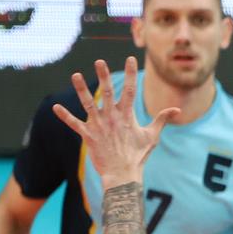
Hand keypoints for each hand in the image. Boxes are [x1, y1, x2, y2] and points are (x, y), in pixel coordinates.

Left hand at [52, 57, 176, 183]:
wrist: (123, 174)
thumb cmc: (138, 156)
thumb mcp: (152, 136)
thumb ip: (162, 120)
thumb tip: (177, 110)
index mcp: (127, 116)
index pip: (131, 90)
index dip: (131, 73)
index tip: (130, 59)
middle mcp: (112, 117)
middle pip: (108, 92)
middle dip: (104, 75)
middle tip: (99, 61)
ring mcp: (99, 126)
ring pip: (88, 104)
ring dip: (81, 89)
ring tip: (75, 75)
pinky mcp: (88, 136)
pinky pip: (74, 124)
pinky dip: (65, 116)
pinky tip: (55, 107)